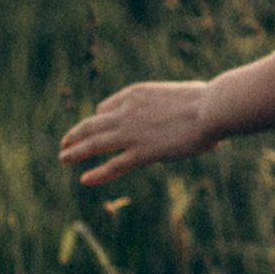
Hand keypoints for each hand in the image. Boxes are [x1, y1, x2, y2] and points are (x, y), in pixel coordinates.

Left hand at [60, 78, 223, 187]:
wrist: (211, 108)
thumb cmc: (207, 100)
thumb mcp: (180, 94)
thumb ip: (170, 104)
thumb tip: (182, 110)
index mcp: (135, 94)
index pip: (106, 107)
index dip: (98, 119)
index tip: (95, 127)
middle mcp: (126, 112)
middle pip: (92, 124)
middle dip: (76, 134)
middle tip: (65, 142)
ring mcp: (132, 133)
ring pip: (94, 144)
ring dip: (76, 152)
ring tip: (63, 158)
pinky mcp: (142, 152)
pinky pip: (113, 165)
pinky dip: (97, 173)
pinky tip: (85, 179)